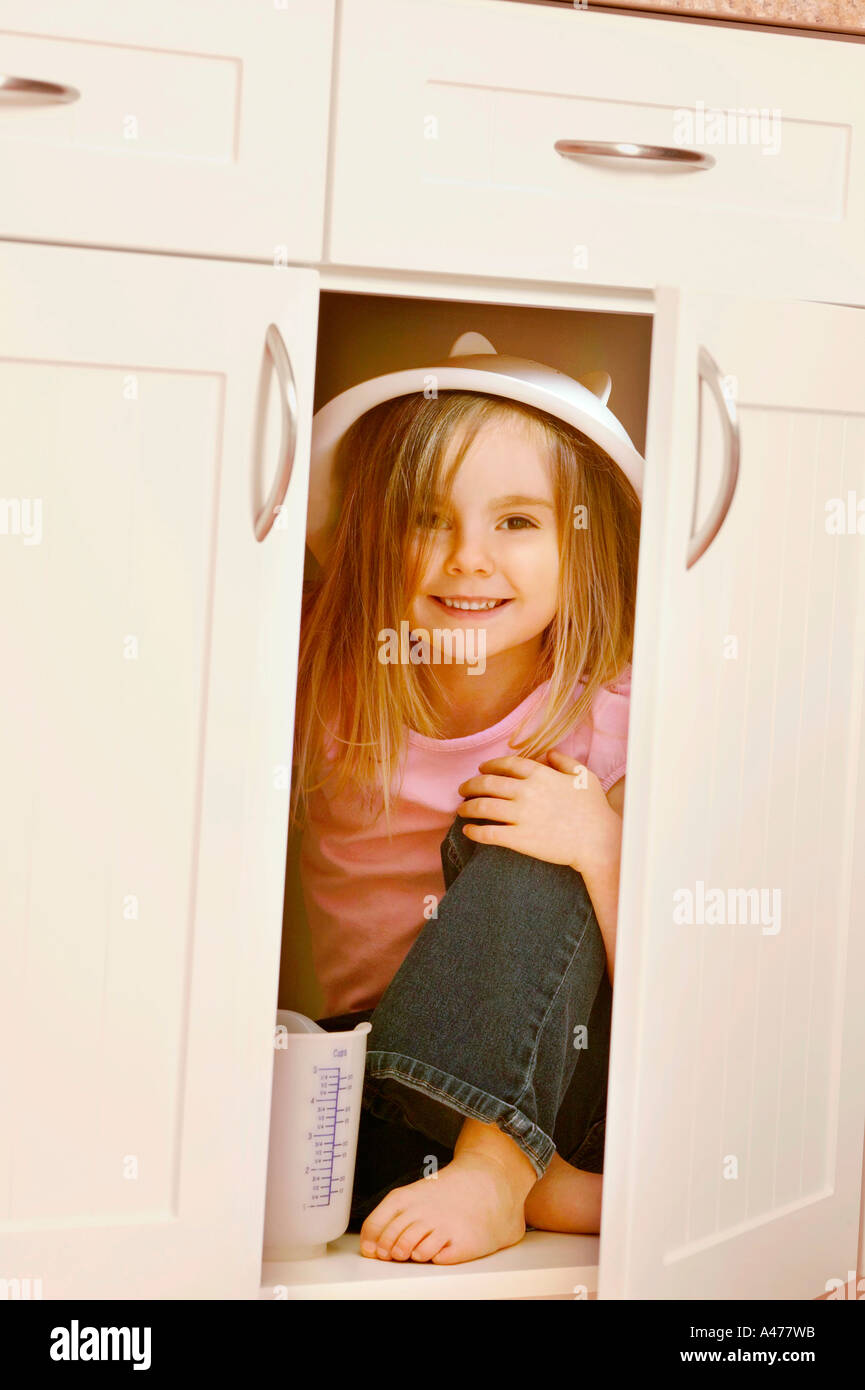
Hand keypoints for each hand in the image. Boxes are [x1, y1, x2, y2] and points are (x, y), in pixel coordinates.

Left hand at [456, 750, 621, 877]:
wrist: (598, 841)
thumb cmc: (594, 809)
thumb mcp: (584, 776)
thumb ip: (564, 761)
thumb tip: (549, 753)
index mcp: (540, 775)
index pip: (506, 765)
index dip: (489, 765)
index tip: (480, 769)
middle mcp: (526, 792)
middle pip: (487, 783)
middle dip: (470, 785)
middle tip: (462, 790)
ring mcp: (521, 816)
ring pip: (482, 806)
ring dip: (467, 807)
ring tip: (461, 810)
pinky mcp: (519, 839)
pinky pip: (488, 833)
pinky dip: (473, 830)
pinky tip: (468, 830)